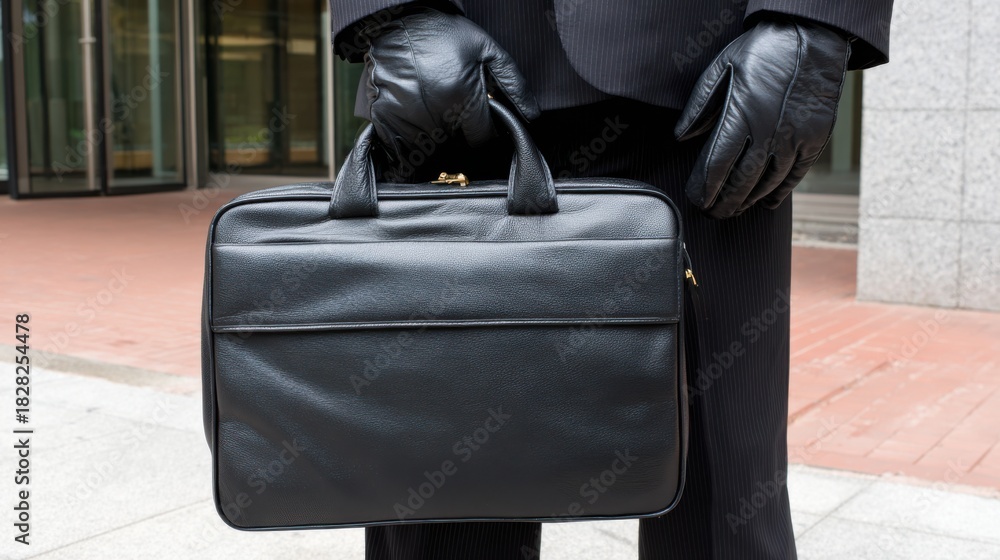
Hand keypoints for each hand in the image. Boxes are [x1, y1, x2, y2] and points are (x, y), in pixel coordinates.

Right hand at [360, 6, 538, 164]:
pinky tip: (415, 110)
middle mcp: (437, 114)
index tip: (479, 122)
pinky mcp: (386, 117)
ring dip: (436, 132)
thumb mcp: (486, 50)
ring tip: (433, 102)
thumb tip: (532, 115)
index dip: (484, 131)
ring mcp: (409, 117)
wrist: (398, 20)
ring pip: (431, 145)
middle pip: (457, 143)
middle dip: (460, 128)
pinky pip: (403, 143)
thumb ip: (514, 84)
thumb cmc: (444, 33)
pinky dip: (410, 135)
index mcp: (464, 98)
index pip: (482, 139)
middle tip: (452, 102)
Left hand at [675, 19, 851, 218]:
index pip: (718, 165)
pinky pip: (795, 175)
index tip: (697, 201)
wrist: (814, 35)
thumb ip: (700, 105)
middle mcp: (770, 132)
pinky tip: (766, 201)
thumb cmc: (764, 50)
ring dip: (748, 200)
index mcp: (742, 115)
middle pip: (742, 181)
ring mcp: (796, 138)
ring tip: (734, 210)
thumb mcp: (723, 68)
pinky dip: (779, 192)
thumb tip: (681, 137)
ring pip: (768, 182)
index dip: (706, 189)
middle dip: (725, 202)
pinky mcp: (816, 138)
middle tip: (713, 213)